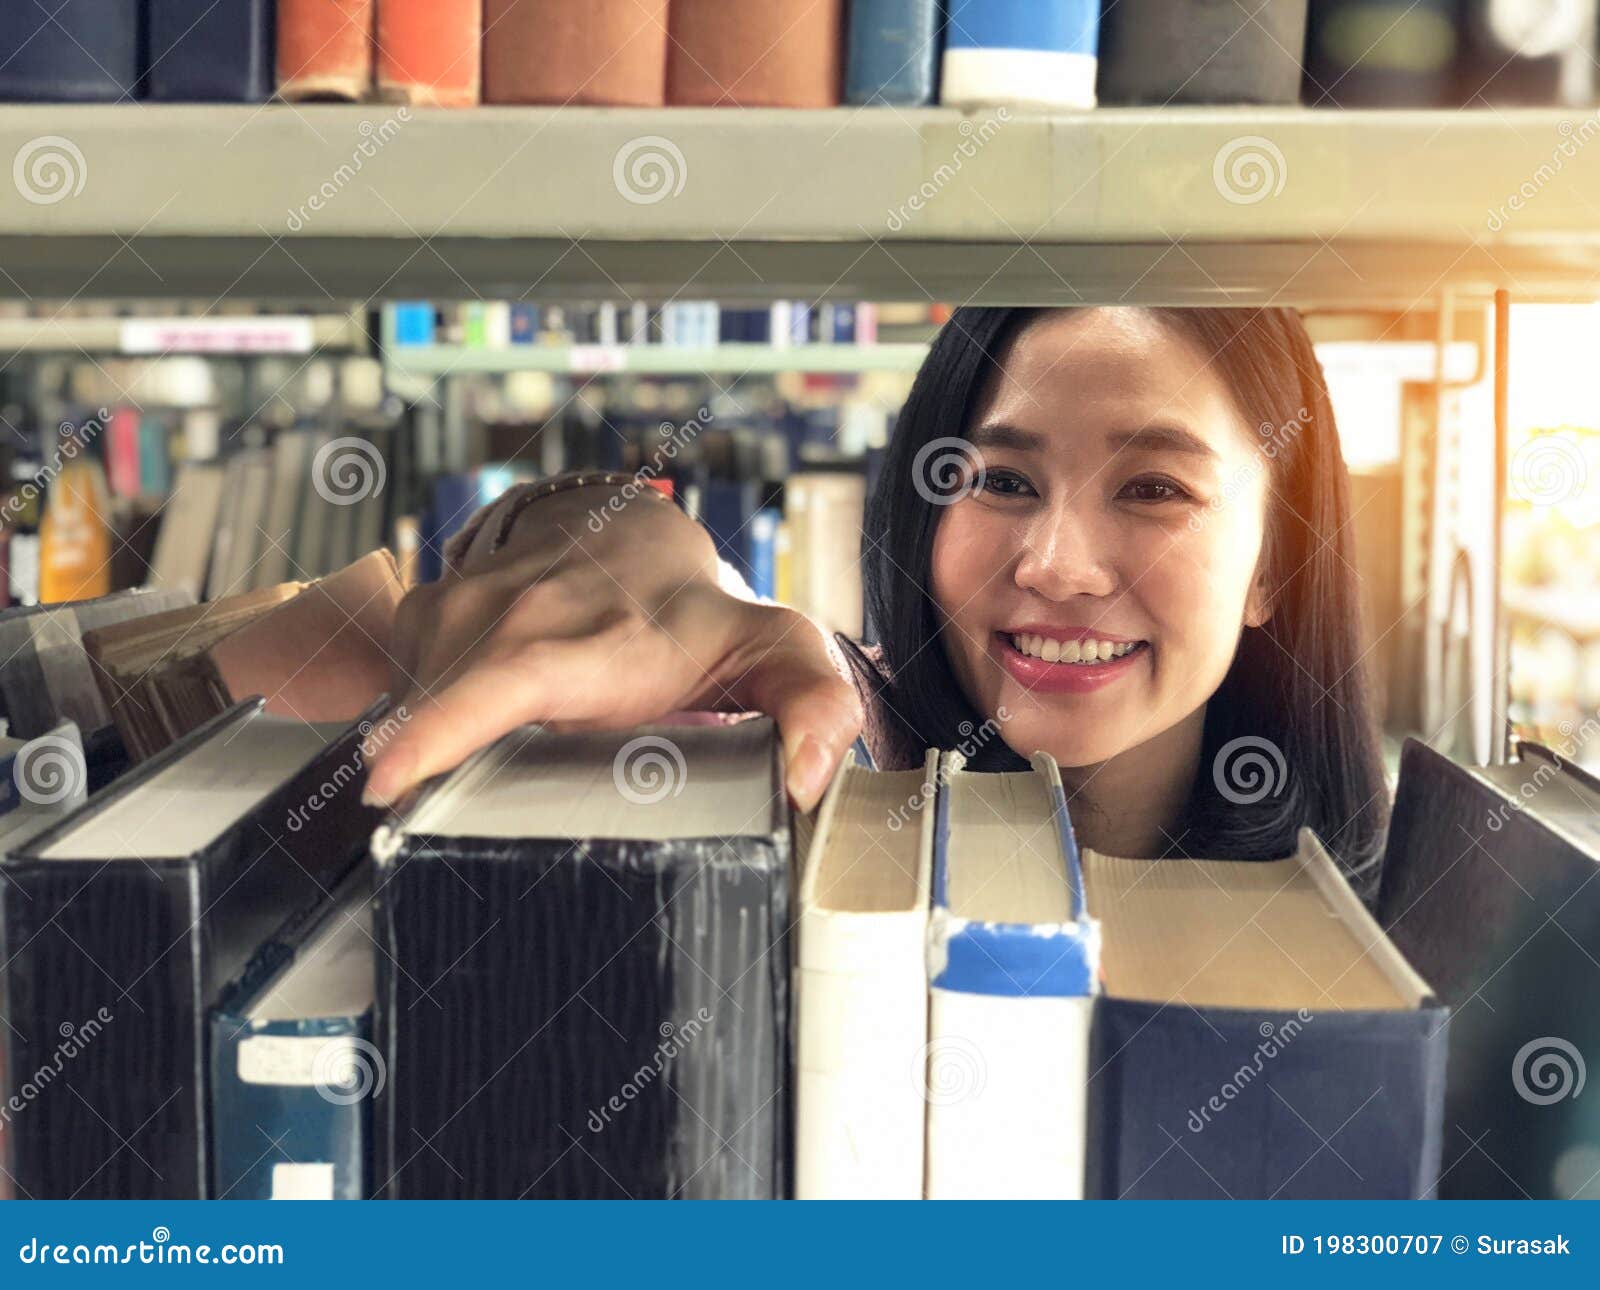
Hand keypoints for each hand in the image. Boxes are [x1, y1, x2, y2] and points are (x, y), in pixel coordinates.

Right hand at [363, 484, 862, 811]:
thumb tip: (808, 779)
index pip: (507, 678)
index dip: (444, 729)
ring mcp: (463, 608)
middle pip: (439, 709)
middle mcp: (519, 614)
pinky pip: (402, 685)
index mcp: (597, 640)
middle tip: (448, 829)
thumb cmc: (695, 615)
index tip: (390, 781)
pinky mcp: (425, 612)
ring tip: (493, 761)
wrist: (626, 534)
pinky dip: (421, 719)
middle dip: (426, 773)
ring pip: (415, 702)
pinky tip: (468, 726)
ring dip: (435, 748)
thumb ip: (814, 704)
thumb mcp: (773, 650)